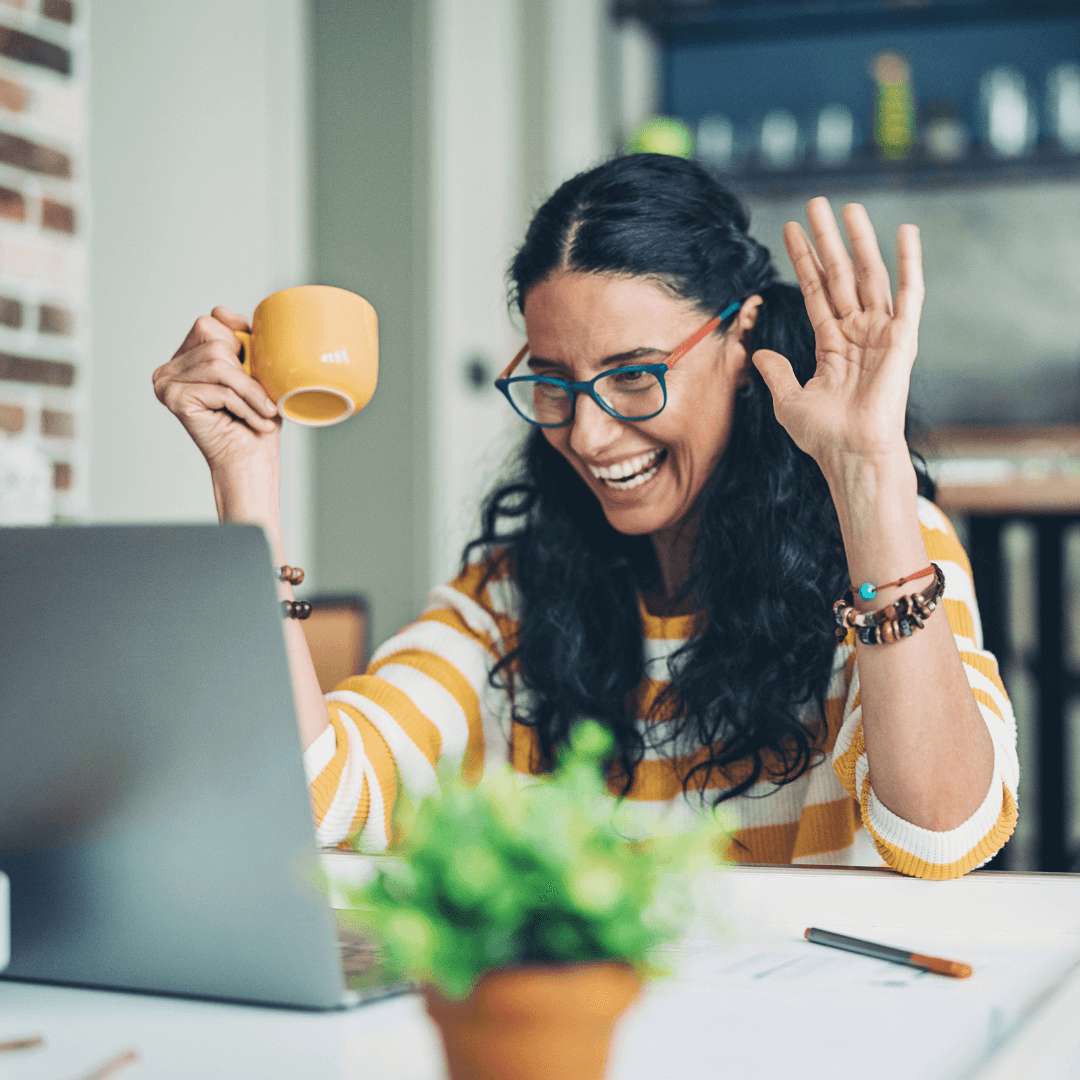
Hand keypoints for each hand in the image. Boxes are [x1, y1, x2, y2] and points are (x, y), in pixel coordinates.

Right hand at [152, 307, 280, 472]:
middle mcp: (167, 368)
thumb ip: (240, 340)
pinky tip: (255, 422)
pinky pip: (219, 388)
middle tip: (264, 399)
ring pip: (218, 364)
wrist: (250, 460)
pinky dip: (245, 405)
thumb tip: (223, 311)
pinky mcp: (172, 398)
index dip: (237, 336)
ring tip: (266, 413)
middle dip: (247, 370)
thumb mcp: (254, 371)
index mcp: (184, 358)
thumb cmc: (255, 419)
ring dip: (251, 391)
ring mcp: (165, 382)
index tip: (256, 365)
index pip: (209, 322)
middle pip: (213, 340)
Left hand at [751, 198, 924, 473]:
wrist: (850, 453)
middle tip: (816, 203)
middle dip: (827, 240)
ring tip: (847, 206)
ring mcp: (880, 333)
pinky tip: (905, 231)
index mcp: (832, 344)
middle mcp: (857, 332)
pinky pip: (909, 293)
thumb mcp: (788, 400)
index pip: (815, 291)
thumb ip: (776, 373)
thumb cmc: (824, 435)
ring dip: (858, 240)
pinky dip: (910, 262)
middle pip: (839, 274)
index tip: (789, 230)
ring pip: (868, 275)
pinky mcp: (902, 338)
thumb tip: (761, 354)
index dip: (803, 260)